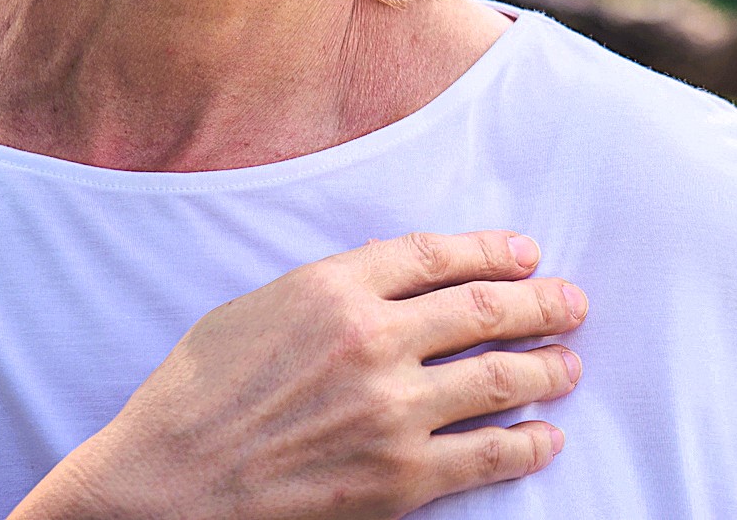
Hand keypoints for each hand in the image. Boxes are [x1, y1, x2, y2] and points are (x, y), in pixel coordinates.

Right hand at [10, 230, 586, 519]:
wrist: (162, 485)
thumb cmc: (199, 391)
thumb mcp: (260, 306)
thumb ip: (335, 284)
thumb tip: (401, 272)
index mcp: (335, 288)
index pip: (439, 256)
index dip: (494, 252)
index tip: (527, 255)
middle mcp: (372, 340)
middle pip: (484, 309)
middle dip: (541, 303)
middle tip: (573, 303)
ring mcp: (390, 411)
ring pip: (500, 377)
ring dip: (547, 368)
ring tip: (569, 364)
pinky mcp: (397, 477)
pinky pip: (486, 455)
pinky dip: (528, 443)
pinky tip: (547, 437)